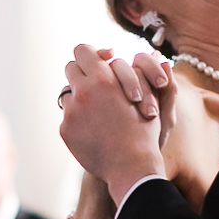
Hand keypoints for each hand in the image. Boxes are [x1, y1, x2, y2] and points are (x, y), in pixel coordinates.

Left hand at [59, 44, 168, 201]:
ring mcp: (71, 111)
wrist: (131, 167)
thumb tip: (153, 54)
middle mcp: (83, 91)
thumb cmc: (145, 132)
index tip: (101, 61)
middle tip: (95, 83)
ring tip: (97, 111)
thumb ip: (142, 74)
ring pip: (68, 93)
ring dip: (80, 98)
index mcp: (103, 79)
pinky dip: (78, 121)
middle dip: (82, 73)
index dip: (91, 54)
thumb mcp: (150, 97)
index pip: (83, 51)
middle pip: (71, 67)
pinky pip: (68, 117)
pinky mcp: (65, 130)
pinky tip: (94, 131)